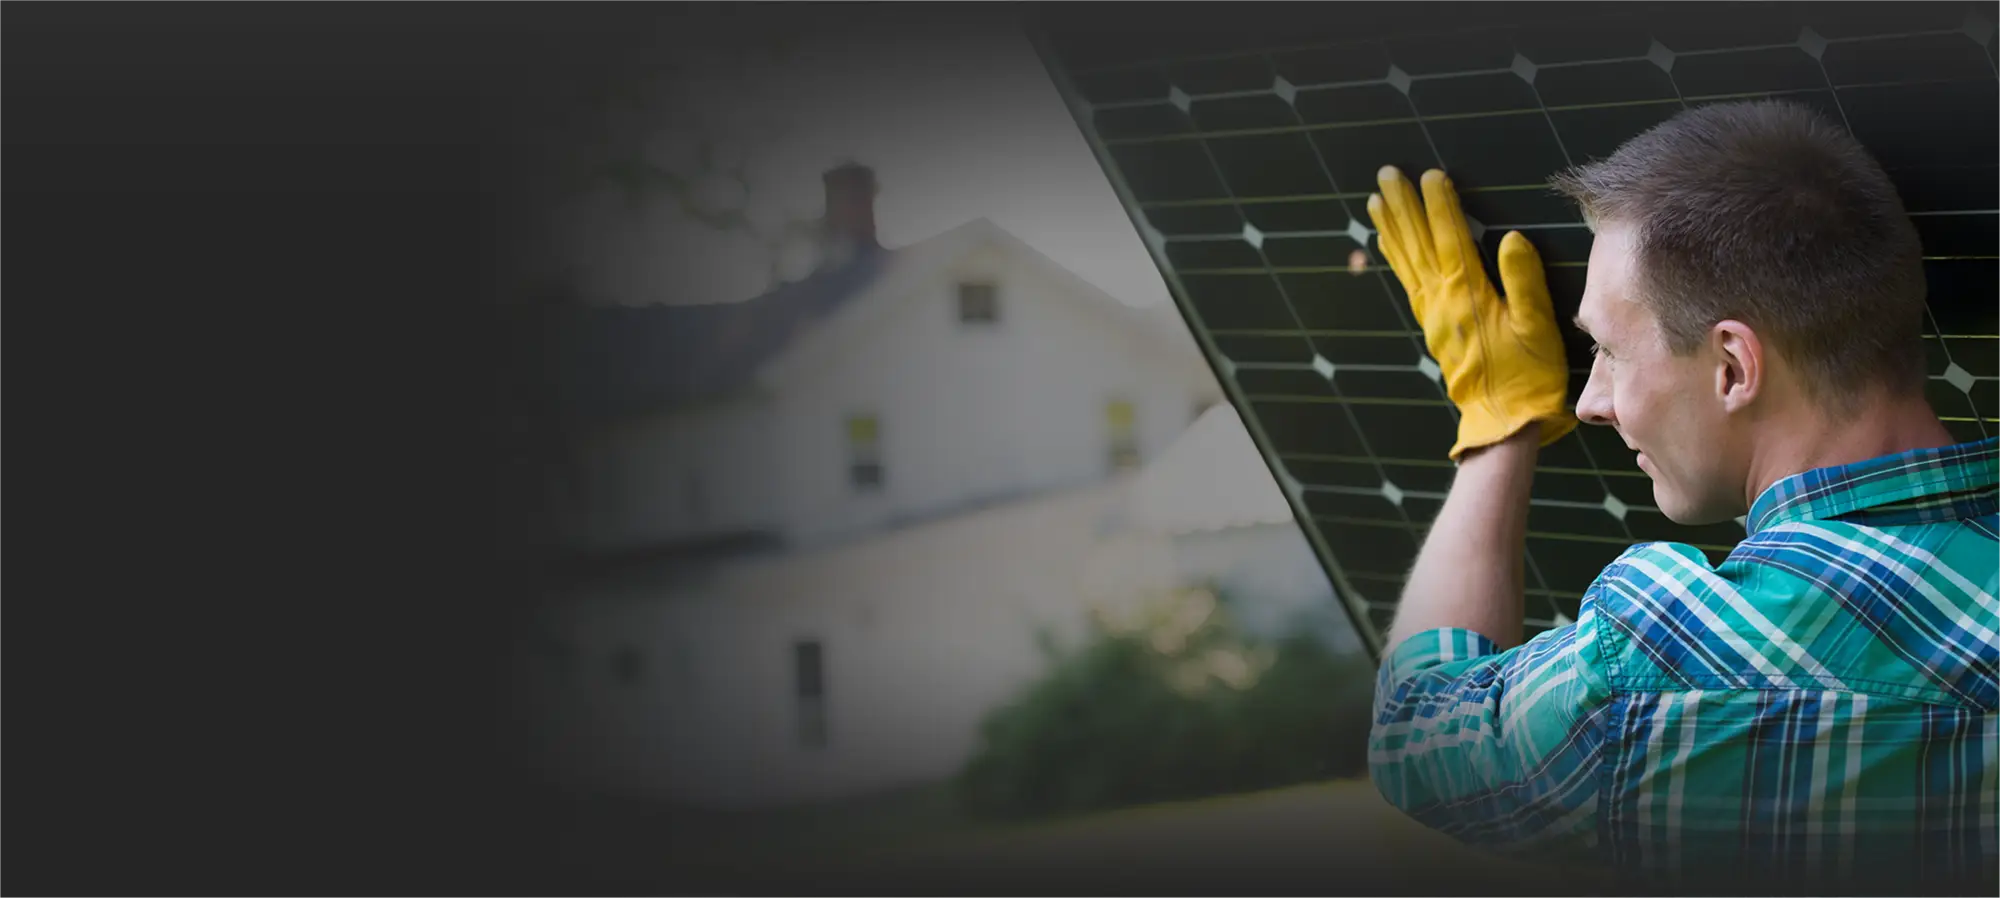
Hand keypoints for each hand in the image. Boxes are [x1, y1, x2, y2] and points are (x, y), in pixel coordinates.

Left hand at [1367, 166, 1577, 459]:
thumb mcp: (1537, 326)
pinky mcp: (1431, 327)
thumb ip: (1523, 280)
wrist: (1503, 421)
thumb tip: (1511, 237)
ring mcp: (1432, 314)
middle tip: (1385, 173)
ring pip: (1406, 260)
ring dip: (1391, 227)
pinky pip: (1407, 282)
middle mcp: (1441, 301)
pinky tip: (1386, 243)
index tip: (1429, 174)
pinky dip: (1395, 257)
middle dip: (1403, 206)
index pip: (1450, 238)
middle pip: (1418, 243)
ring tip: (1375, 199)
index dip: (1440, 204)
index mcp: (1468, 295)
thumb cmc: (1528, 375)